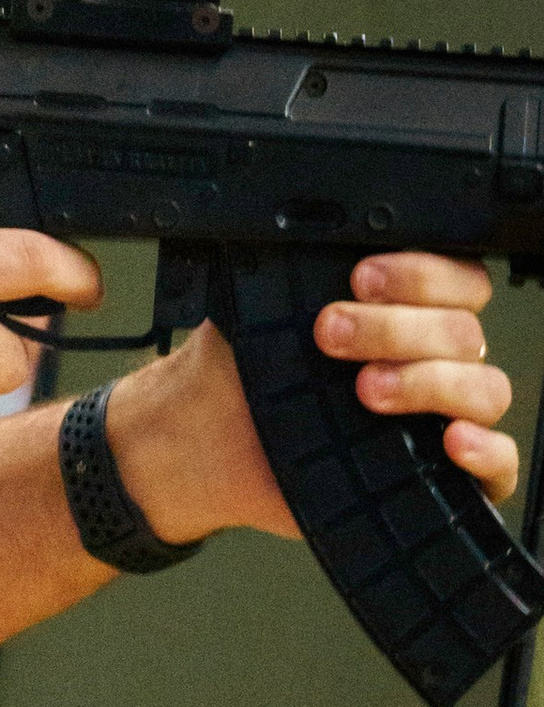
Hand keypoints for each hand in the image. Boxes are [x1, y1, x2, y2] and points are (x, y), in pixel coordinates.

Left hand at [108, 252, 517, 544]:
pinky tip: (450, 440)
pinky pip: (500, 465)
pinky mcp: (442, 478)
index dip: (420, 273)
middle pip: (465, 331)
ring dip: (429, 382)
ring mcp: (439, 417)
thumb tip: (317, 229)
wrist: (206, 440)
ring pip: (486, 389)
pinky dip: (485, 450)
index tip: (361, 279)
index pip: (457, 279)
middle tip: (332, 334)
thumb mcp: (265, 307)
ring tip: (365, 389)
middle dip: (397, 328)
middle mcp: (432, 360)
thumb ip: (305, 274)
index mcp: (404, 311)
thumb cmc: (240, 370)